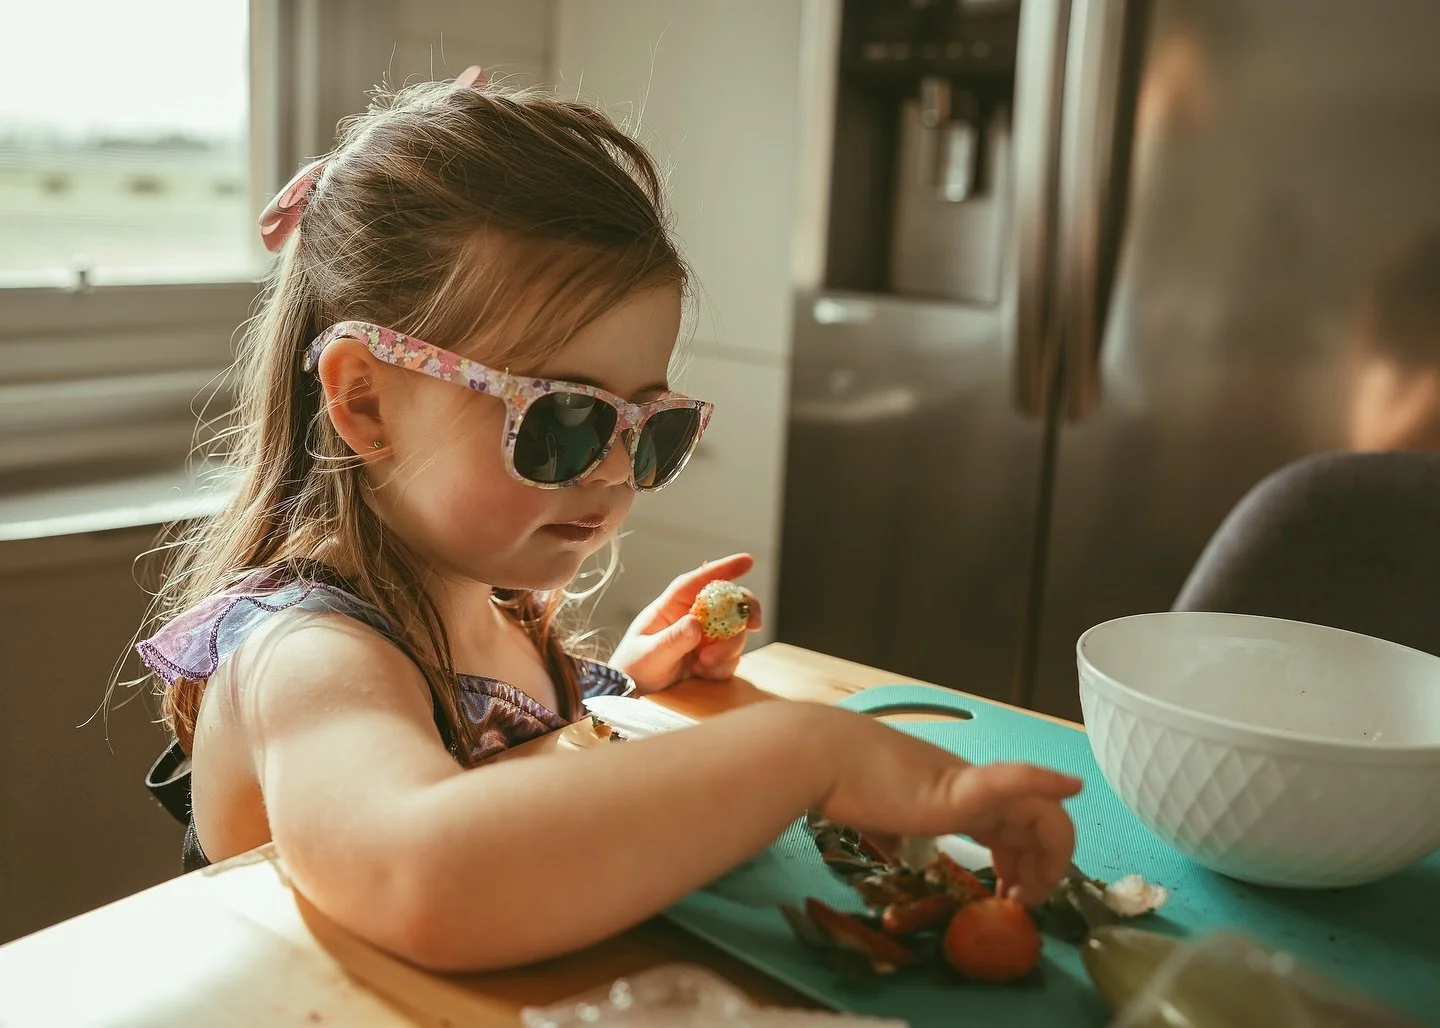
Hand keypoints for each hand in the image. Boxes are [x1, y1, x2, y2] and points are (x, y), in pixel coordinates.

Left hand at [610, 553, 762, 693]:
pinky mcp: (711, 659)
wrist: (632, 695)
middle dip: (746, 611)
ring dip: (729, 648)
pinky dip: (723, 667)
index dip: (724, 568)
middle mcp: (692, 618)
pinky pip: (731, 659)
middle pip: (729, 603)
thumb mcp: (649, 654)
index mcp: (673, 607)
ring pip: (735, 633)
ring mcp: (704, 639)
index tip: (748, 561)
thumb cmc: (633, 667)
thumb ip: (672, 640)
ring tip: (704, 664)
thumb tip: (696, 623)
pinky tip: (702, 673)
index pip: (700, 581)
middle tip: (754, 624)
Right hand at [806, 707, 1081, 906]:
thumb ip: (897, 834)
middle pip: (1036, 823)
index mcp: (957, 794)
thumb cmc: (846, 785)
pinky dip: (1043, 782)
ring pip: (1039, 812)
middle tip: (1028, 903)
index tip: (1010, 896)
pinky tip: (1067, 785)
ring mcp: (968, 786)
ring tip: (1032, 895)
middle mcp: (972, 787)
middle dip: (1045, 867)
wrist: (821, 758)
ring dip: (1051, 856)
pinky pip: (1012, 782)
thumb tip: (893, 850)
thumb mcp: (883, 819)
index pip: (1012, 826)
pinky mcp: (958, 788)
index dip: (1023, 862)